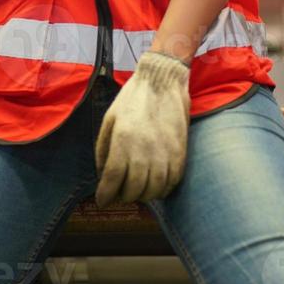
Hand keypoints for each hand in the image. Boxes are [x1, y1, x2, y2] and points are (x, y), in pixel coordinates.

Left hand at [94, 51, 190, 205]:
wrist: (163, 82)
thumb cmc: (132, 99)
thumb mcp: (109, 120)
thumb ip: (103, 150)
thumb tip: (102, 175)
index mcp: (123, 141)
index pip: (112, 180)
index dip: (105, 195)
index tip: (102, 201)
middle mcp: (144, 151)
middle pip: (133, 190)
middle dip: (123, 197)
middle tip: (119, 193)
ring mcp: (165, 153)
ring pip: (153, 191)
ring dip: (143, 196)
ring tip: (137, 190)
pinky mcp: (180, 153)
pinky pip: (172, 183)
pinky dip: (162, 190)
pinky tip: (155, 185)